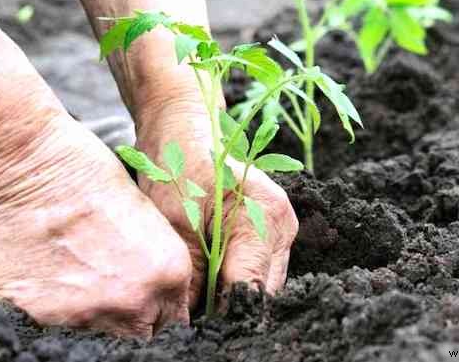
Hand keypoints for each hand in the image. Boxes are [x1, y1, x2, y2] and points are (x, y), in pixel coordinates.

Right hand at [0, 105, 191, 336]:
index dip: (161, 307)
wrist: (30, 168)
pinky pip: (57, 325)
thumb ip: (156, 260)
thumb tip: (154, 285)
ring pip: (101, 331)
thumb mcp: (145, 213)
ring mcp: (88, 313)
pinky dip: (56, 306)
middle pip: (141, 331)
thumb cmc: (90, 173)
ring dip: (96, 311)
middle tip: (113, 287)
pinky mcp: (43, 316)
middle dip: (133, 315)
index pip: (175, 318)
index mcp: (169, 272)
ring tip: (79, 272)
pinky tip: (52, 272)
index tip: (149, 300)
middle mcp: (134, 300)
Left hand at [134, 66, 298, 307]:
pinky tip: (212, 281)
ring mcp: (282, 227)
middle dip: (230, 309)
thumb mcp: (175, 224)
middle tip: (194, 320)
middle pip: (263, 292)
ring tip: (200, 302)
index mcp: (264, 217)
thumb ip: (191, 278)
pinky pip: (259, 268)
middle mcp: (283, 224)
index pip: (250, 290)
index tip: (197, 331)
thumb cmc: (177, 165)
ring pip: (263, 284)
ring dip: (234, 296)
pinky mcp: (273, 229)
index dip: (223, 317)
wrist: (185, 127)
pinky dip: (236, 279)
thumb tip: (190, 323)